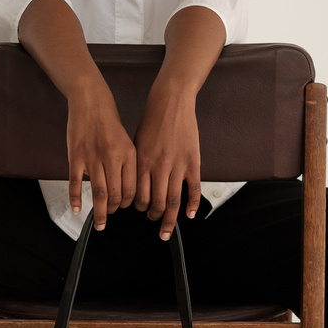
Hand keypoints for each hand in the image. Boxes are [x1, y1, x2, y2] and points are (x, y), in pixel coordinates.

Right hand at [66, 80, 137, 230]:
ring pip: (98, 193)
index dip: (128, 203)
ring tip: (100, 222)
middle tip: (110, 215)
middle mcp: (112, 157)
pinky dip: (76, 199)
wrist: (91, 101)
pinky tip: (78, 209)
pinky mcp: (76, 156)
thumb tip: (126, 189)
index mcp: (128, 154)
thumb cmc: (109, 121)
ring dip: (100, 212)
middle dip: (114, 210)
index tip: (124, 208)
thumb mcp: (126, 141)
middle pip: (115, 194)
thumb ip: (127, 164)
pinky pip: (76, 183)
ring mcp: (93, 158)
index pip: (132, 188)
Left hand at [133, 80, 201, 239]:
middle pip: (156, 203)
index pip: (139, 196)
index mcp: (142, 162)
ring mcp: (178, 165)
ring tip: (166, 226)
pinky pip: (194, 189)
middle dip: (153, 216)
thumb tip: (134, 186)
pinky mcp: (193, 162)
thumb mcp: (136, 143)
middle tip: (153, 220)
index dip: (139, 208)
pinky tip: (190, 215)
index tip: (139, 211)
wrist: (171, 101)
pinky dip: (192, 205)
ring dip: (169, 218)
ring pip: (173, 201)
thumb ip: (137, 165)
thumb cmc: (151, 121)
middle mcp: (159, 166)